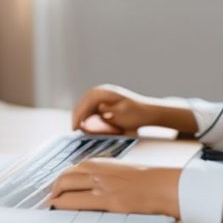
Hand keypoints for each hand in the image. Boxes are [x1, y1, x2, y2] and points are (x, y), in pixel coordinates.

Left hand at [47, 158, 181, 217]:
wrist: (162, 186)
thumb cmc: (147, 181)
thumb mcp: (123, 170)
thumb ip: (108, 173)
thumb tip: (95, 180)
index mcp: (104, 163)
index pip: (77, 167)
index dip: (64, 176)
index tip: (59, 182)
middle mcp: (99, 171)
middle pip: (67, 174)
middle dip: (56, 184)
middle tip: (52, 193)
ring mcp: (101, 185)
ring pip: (67, 184)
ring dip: (55, 193)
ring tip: (51, 200)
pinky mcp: (106, 199)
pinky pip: (76, 200)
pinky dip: (61, 203)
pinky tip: (56, 206)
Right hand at [71, 84, 197, 134]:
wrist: (148, 112)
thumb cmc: (137, 115)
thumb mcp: (124, 116)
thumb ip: (109, 115)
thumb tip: (96, 113)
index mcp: (105, 93)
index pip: (85, 103)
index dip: (78, 116)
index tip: (75, 129)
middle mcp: (101, 91)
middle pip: (82, 103)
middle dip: (77, 116)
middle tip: (74, 131)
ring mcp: (102, 95)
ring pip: (85, 105)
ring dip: (81, 116)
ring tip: (78, 129)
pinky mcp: (103, 101)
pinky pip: (90, 107)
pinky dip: (86, 115)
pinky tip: (86, 125)